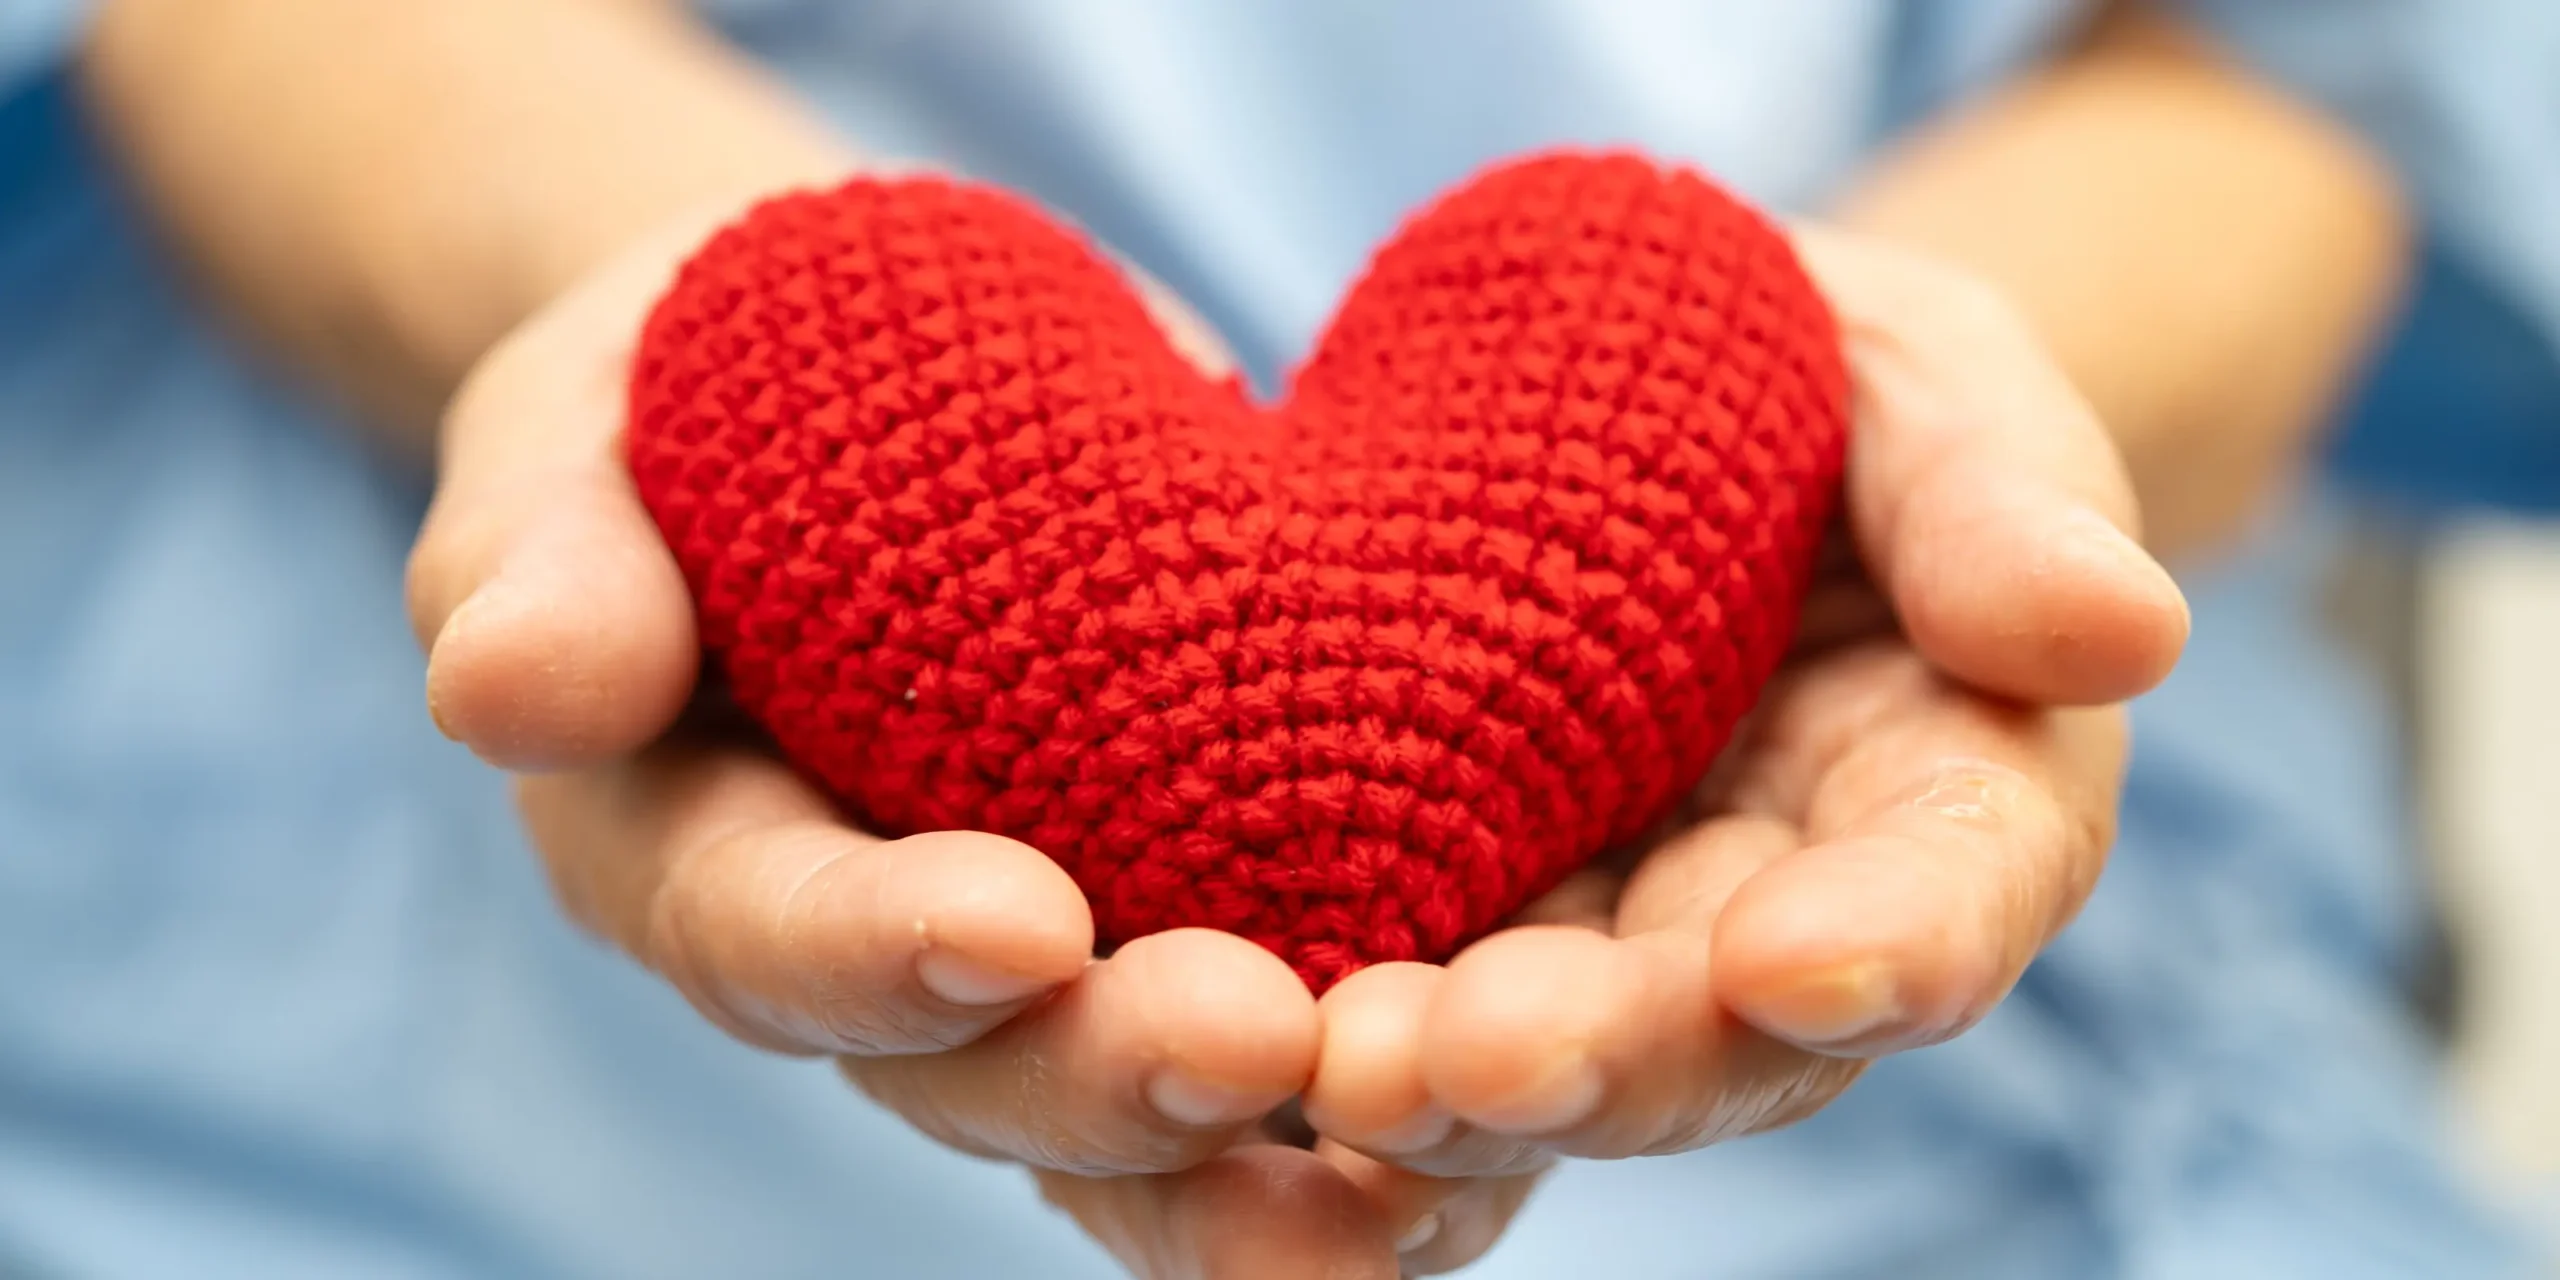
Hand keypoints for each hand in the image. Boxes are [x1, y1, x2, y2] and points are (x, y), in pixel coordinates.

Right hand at [406, 199, 1401, 1276]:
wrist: (866, 391)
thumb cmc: (697, 398)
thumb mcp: (583, 428)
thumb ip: (541, 551)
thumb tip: (500, 683)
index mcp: (702, 855)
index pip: (763, 935)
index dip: (877, 950)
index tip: (1015, 922)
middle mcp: (880, 959)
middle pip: (980, 1075)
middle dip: (1110, 1075)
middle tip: (1254, 1041)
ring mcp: (1051, 964)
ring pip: (1150, 1121)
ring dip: (1279, 1145)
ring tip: (1422, 1142)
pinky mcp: (1206, 911)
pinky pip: (1292, 1054)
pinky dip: (1389, 1102)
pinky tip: (1504, 1107)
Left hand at [1293, 228, 2191, 1273]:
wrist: (1641, 405)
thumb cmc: (1817, 387)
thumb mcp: (1931, 384)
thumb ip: (2006, 498)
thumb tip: (2123, 628)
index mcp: (1949, 796)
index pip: (1953, 891)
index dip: (1893, 942)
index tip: (1800, 957)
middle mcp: (1779, 917)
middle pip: (1729, 1039)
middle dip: (1622, 1061)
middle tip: (1489, 1059)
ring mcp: (1607, 942)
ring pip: (1554, 1066)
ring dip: (1454, 1092)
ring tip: (1343, 1069)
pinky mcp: (1451, 924)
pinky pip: (1402, 1011)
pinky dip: (1324, 1053)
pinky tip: (1236, 1050)